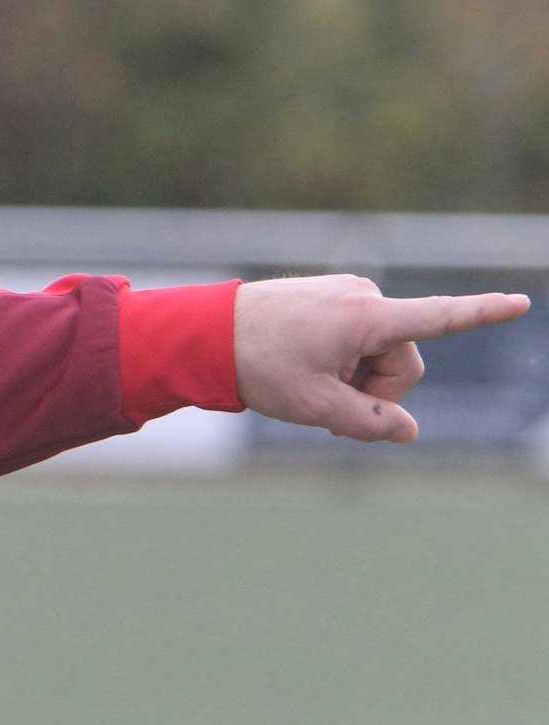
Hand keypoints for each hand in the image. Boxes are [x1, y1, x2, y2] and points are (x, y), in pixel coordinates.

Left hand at [234, 275, 530, 442]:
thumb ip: (369, 422)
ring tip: (309, 379)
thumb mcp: (315, 406)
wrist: (207, 333)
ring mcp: (348, 293)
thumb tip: (408, 430)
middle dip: (376, 389)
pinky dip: (342, 360)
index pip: (438, 317)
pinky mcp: (334, 296)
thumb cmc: (258, 366)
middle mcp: (364, 296)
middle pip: (403, 363)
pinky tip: (306, 365)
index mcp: (366, 317)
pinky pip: (357, 339)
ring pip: (380, 354)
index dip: (483, 313)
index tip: (522, 301)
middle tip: (327, 403)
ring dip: (355, 376)